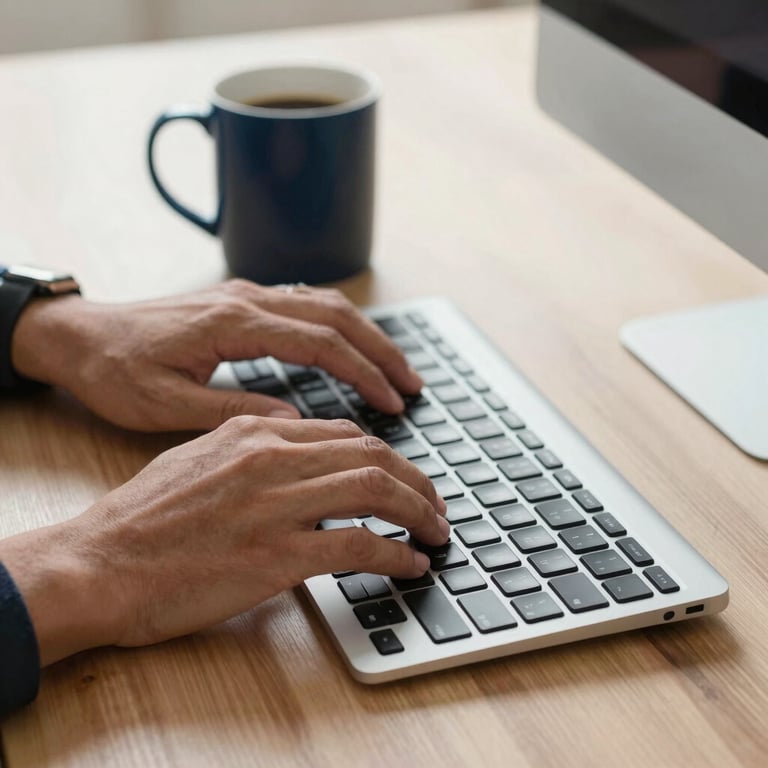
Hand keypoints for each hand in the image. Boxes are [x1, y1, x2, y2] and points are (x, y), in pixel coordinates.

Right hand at [0, 416, 447, 665]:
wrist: (98, 563)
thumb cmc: (141, 519)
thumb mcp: (198, 459)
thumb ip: (251, 451)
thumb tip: (296, 456)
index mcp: (253, 430)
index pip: (344, 434)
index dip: (386, 457)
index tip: (404, 478)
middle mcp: (271, 456)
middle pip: (371, 454)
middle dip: (417, 480)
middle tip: (435, 505)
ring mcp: (276, 503)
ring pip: (376, 489)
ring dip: (419, 511)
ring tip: (436, 532)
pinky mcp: (277, 554)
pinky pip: (359, 545)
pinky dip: (395, 553)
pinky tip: (410, 565)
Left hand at [11, 279, 421, 430]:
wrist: (81, 336)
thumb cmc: (116, 372)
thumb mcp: (165, 405)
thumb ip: (233, 411)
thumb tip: (295, 422)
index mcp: (234, 324)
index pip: (321, 343)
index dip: (364, 373)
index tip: (392, 402)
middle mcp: (248, 301)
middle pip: (337, 316)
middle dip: (382, 350)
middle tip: (413, 384)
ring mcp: (246, 296)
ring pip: (326, 304)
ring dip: (367, 334)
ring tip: (396, 368)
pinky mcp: (241, 301)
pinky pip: (306, 304)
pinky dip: (340, 324)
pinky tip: (352, 344)